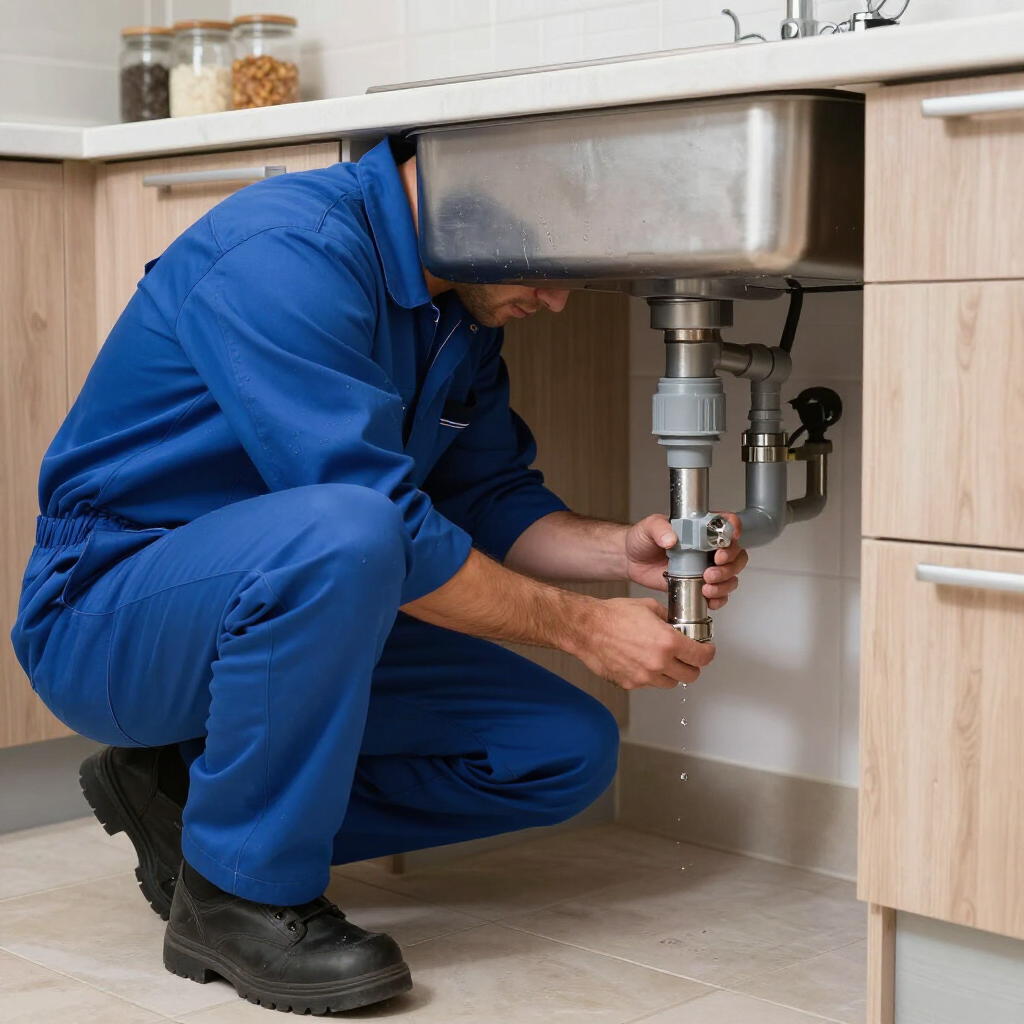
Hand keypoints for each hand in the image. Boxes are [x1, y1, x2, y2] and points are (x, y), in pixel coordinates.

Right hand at [572, 597, 715, 689]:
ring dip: (672, 673)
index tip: (706, 650)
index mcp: (668, 642)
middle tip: (687, 657)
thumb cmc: (612, 616)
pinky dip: (651, 676)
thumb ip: (668, 618)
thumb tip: (678, 623)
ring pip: (671, 683)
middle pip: (691, 675)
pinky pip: (649, 684)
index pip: (702, 657)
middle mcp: (659, 663)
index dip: (708, 653)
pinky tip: (642, 662)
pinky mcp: (631, 684)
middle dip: (692, 665)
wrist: (587, 629)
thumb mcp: (648, 607)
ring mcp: (645, 677)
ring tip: (662, 660)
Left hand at [624, 512, 748, 609]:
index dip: (734, 530)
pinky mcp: (698, 585)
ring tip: (707, 585)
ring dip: (725, 582)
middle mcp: (707, 548)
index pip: (727, 524)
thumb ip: (659, 528)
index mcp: (700, 529)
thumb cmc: (643, 539)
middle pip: (736, 554)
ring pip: (731, 576)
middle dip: (730, 564)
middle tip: (714, 567)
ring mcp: (705, 567)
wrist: (631, 560)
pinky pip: (718, 594)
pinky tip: (709, 598)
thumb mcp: (648, 527)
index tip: (729, 539)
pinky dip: (719, 598)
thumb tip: (671, 538)